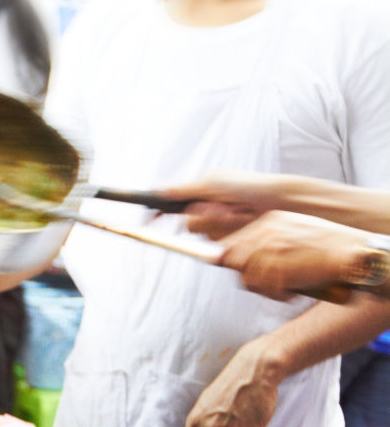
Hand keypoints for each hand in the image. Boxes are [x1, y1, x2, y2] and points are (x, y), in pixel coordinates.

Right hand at [155, 173, 296, 240]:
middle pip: (188, 226)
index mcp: (200, 195)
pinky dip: (230, 231)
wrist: (278, 202)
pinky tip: (244, 222)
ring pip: (204, 235)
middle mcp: (206, 212)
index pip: (171, 207)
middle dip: (204, 217)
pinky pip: (218, 243)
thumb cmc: (248, 187)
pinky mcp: (230, 240)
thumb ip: (184, 190)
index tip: (148, 222)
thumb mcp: (213, 183)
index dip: (158, 215)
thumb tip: (158, 190)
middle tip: (221, 208)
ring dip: (220, 223)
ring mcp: (218, 227)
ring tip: (238, 213)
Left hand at [217, 211, 369, 300]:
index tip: (227, 267)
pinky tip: (293, 290)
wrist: (350, 252)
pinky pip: (266, 290)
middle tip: (269, 283)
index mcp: (270, 222)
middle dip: (248, 276)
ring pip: (248, 279)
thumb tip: (230, 256)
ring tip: (286, 286)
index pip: (232, 242)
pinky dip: (279, 296)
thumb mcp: (293, 232)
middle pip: (234, 262)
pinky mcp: (279, 267)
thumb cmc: (327, 247)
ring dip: (266, 289)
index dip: (228, 259)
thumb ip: (265, 242)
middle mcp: (267, 233)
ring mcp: (272, 250)